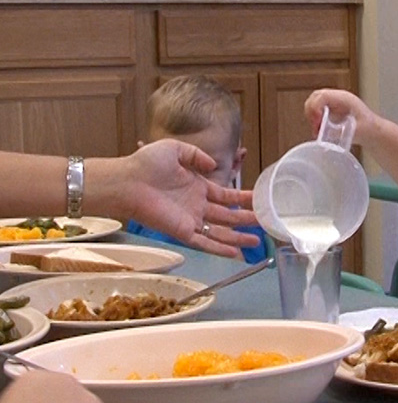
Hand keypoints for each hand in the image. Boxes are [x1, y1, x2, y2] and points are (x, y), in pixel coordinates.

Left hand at [119, 140, 259, 257]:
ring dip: (239, 237)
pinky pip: (205, 243)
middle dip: (247, 219)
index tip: (259, 199)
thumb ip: (196, 155)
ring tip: (257, 240)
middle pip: (228, 216)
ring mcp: (191, 220)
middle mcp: (197, 205)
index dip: (242, 198)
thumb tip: (213, 164)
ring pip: (221, 232)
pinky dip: (220, 249)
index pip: (225, 196)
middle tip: (266, 221)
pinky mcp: (182, 232)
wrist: (126, 181)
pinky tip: (236, 253)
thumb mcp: (174, 149)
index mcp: (197, 187)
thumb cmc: (145, 164)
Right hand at [304, 89, 378, 144]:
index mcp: (345, 99)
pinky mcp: (332, 109)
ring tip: (316, 129)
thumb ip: (339, 132)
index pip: (323, 96)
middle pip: (316, 96)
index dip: (315, 107)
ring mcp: (334, 102)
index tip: (316, 121)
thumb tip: (324, 134)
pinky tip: (319, 129)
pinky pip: (318, 109)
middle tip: (314, 126)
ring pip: (314, 102)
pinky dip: (315, 119)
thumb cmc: (369, 129)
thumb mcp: (356, 132)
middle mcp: (338, 97)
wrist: (374, 131)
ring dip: (311, 115)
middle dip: (311, 111)